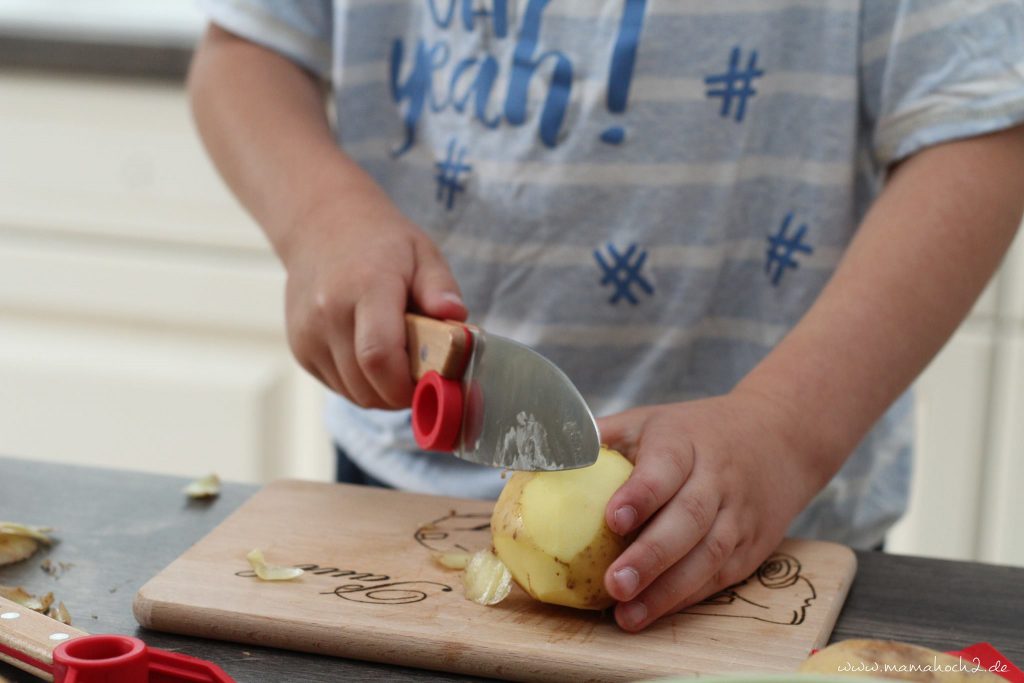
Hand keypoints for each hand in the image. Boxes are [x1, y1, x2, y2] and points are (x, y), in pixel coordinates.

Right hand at [281, 196, 465, 407]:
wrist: (321, 225)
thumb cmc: (381, 243)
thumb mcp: (422, 253)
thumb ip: (441, 287)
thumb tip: (456, 317)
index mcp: (365, 287)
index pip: (379, 356)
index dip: (407, 385)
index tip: (432, 385)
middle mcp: (328, 313)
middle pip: (367, 385)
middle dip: (401, 394)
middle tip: (422, 376)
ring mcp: (308, 334)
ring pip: (353, 393)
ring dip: (382, 391)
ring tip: (399, 361)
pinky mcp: (299, 348)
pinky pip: (337, 386)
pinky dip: (361, 384)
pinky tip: (371, 356)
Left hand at [598, 390, 825, 630]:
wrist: (779, 436)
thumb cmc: (693, 433)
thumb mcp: (649, 420)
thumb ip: (599, 437)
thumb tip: (537, 456)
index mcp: (685, 441)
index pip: (665, 467)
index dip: (642, 494)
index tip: (613, 519)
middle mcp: (717, 477)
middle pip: (689, 518)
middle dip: (651, 556)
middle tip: (613, 584)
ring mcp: (739, 514)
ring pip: (709, 555)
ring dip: (668, 590)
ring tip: (628, 614)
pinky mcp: (752, 546)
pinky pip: (721, 576)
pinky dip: (687, 597)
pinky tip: (654, 613)